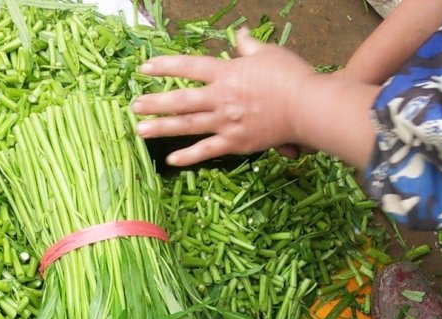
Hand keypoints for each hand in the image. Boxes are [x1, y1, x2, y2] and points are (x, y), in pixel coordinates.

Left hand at [132, 29, 314, 166]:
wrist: (307, 107)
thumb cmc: (291, 77)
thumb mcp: (268, 53)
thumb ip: (248, 46)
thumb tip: (238, 36)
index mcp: (227, 73)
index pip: (189, 67)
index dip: (165, 67)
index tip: (145, 69)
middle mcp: (221, 97)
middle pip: (181, 100)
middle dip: (155, 103)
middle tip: (134, 106)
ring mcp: (226, 122)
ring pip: (188, 125)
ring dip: (162, 128)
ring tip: (140, 130)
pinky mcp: (235, 142)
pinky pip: (207, 150)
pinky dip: (188, 156)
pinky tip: (170, 160)